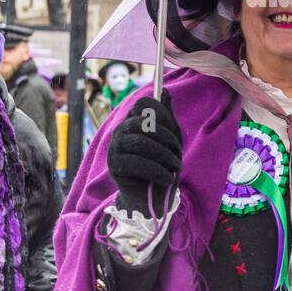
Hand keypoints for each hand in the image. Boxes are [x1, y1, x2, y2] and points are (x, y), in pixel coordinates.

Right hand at [107, 91, 181, 215]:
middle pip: (144, 122)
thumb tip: (165, 91)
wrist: (155, 198)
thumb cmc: (163, 166)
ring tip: (174, 167)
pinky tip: (166, 178)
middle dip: (167, 138)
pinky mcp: (114, 166)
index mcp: (135, 120)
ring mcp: (116, 147)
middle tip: (177, 154)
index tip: (173, 128)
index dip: (161, 112)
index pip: (143, 103)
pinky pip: (136, 162)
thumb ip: (167, 117)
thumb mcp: (171, 140)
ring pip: (140, 142)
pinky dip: (156, 170)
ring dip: (164, 156)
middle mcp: (122, 130)